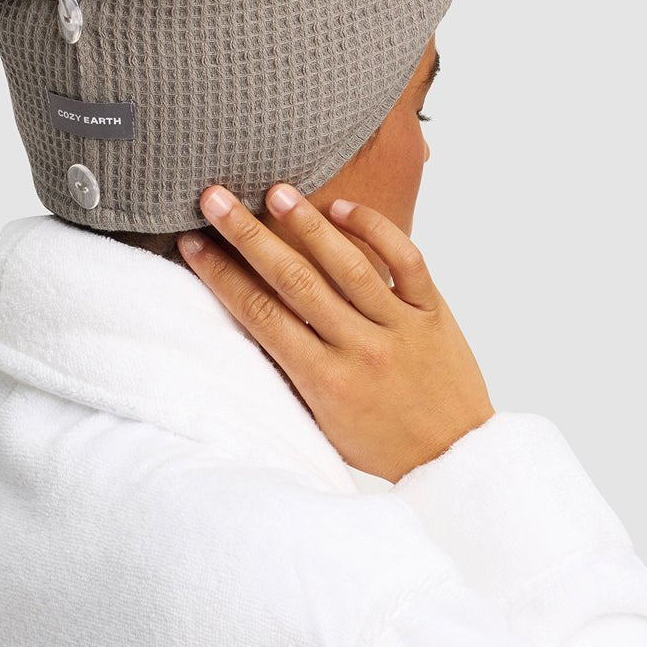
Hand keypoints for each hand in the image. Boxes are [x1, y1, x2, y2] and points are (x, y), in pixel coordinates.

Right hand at [177, 182, 494, 482]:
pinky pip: (407, 262)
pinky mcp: (434, 312)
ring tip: (275, 191)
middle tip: (214, 197)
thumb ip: (290, 372)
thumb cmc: (380, 441)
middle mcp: (360, 350)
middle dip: (249, 236)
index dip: (222, 276)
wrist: (453, 456)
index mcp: (324, 381)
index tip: (193, 243)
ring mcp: (400, 328)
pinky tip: (342, 207)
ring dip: (308, 225)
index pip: (261, 316)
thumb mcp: (322, 420)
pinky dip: (376, 230)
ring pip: (350, 266)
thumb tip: (249, 320)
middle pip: (295, 282)